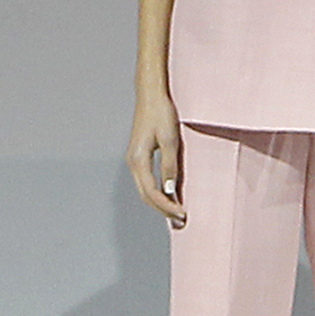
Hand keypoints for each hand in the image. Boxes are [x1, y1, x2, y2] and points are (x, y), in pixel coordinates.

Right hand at [128, 82, 186, 226]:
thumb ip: (169, 166)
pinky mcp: (139, 156)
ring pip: (144, 190)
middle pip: (145, 196)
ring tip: (175, 213)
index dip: (167, 206)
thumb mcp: (169, 140)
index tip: (182, 214)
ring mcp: (134, 160)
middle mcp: (132, 162)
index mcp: (138, 160)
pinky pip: (146, 181)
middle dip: (162, 210)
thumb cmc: (161, 113)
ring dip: (159, 203)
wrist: (150, 95)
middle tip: (181, 220)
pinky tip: (168, 195)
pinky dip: (156, 192)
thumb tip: (169, 190)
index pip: (152, 193)